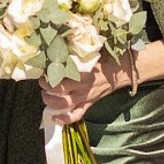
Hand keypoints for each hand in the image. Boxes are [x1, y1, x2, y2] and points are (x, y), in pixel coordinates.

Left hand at [42, 41, 163, 125]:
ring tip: (46, 95)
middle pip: (58, 92)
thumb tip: (59, 44)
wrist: (120, 71)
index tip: (43, 70)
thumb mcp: (89, 54)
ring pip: (63, 105)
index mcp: (81, 73)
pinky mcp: (89, 104)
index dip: (47, 76)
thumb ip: (75, 53)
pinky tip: (54, 117)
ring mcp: (85, 98)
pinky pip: (76, 116)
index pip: (59, 77)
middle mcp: (82, 87)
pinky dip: (64, 119)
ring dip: (50, 102)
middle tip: (43, 82)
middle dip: (46, 88)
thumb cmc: (104, 59)